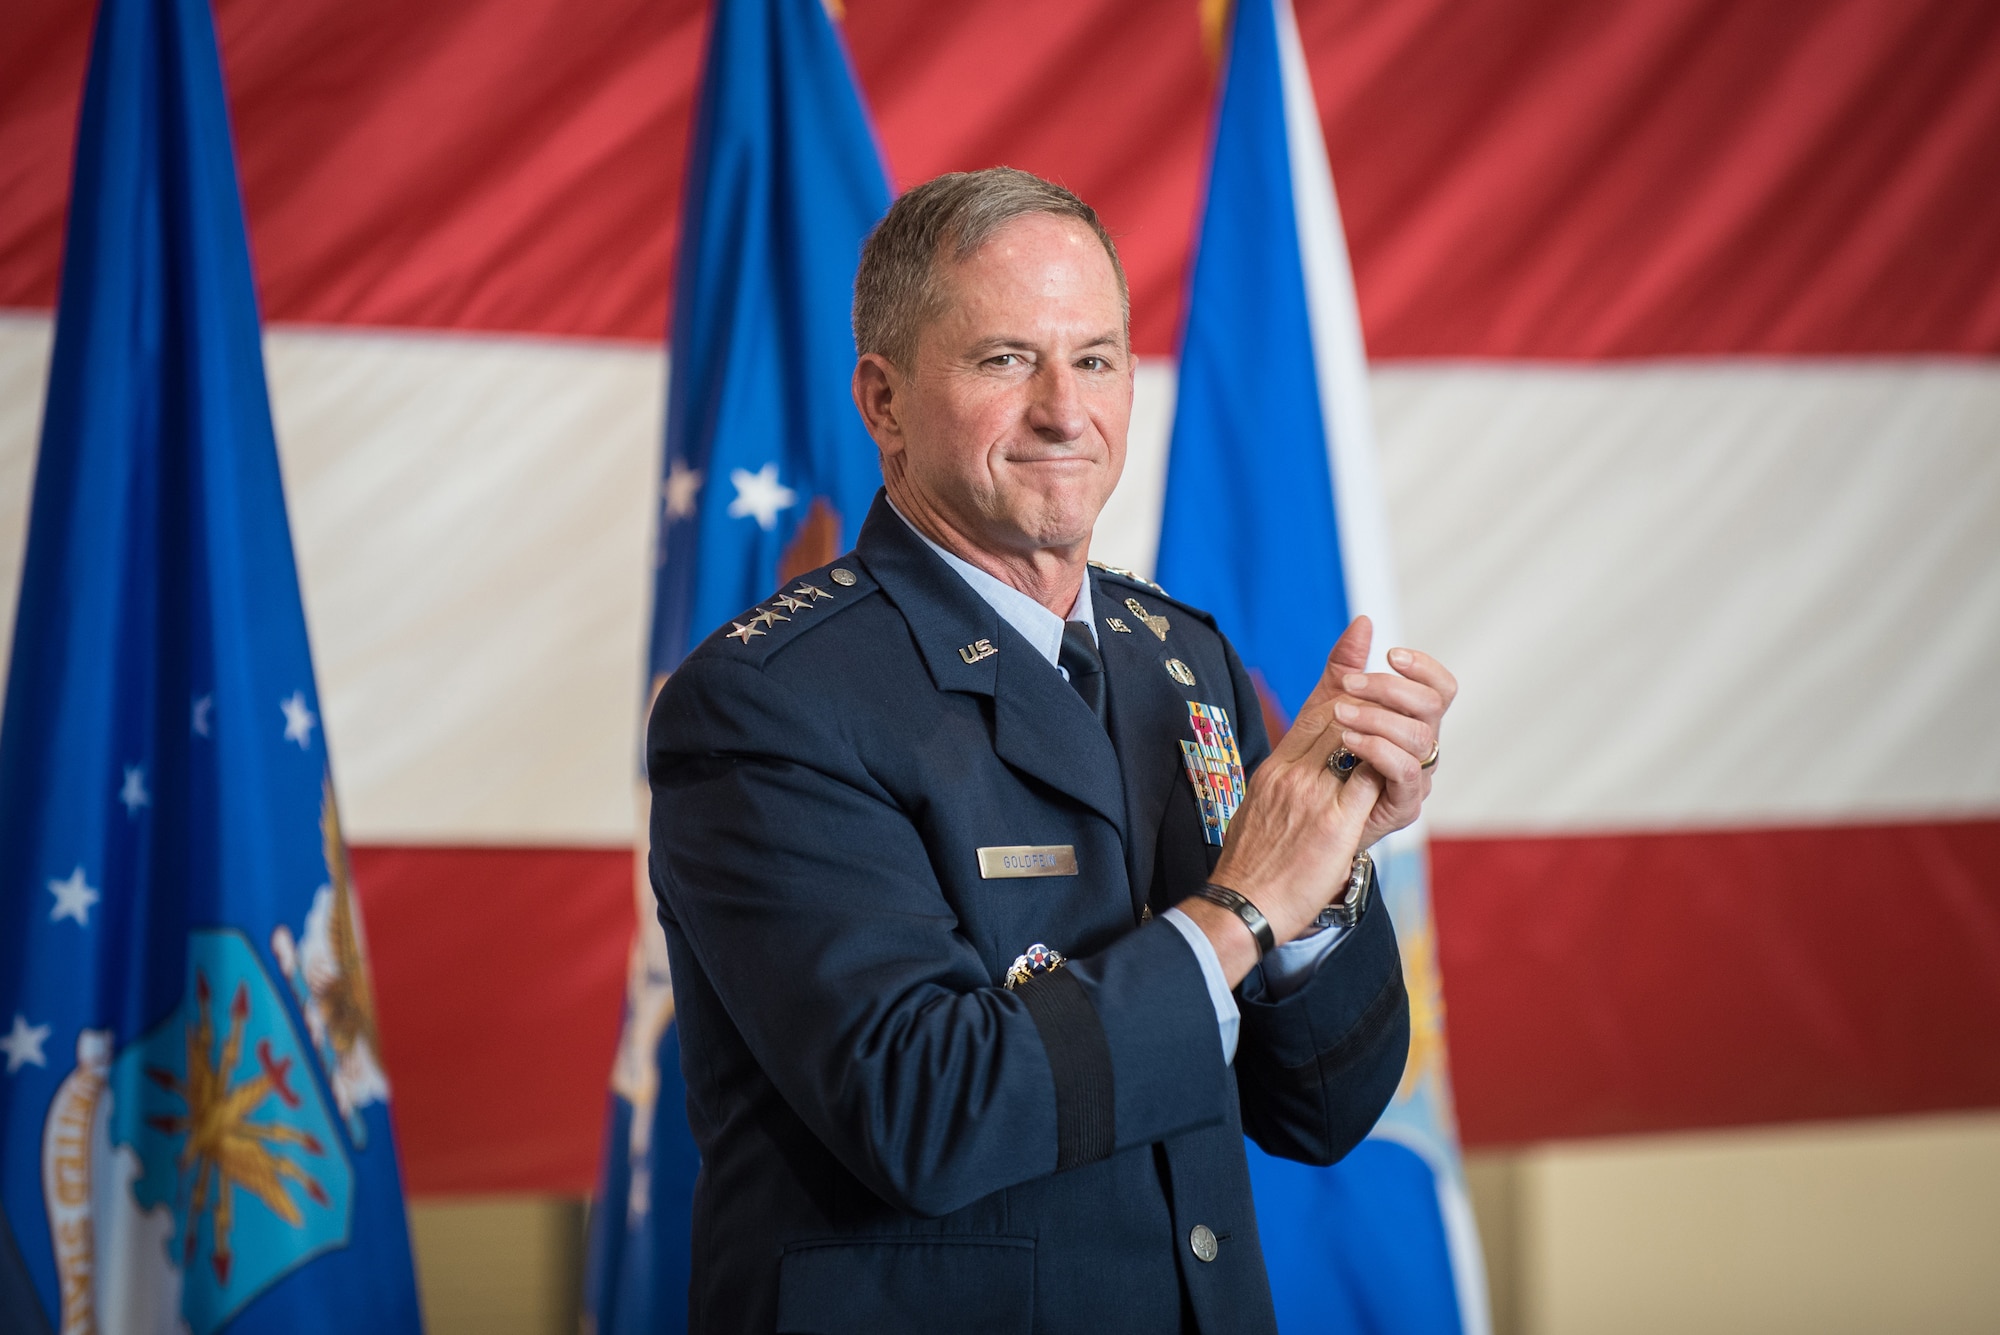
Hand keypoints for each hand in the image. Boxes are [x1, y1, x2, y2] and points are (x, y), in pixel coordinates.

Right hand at [1183, 623, 1388, 984]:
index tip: (1360, 636)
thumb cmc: (1251, 864)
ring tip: (1406, 728)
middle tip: (1399, 670)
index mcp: (1274, 769)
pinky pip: (1370, 779)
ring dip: (1386, 729)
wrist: (1240, 905)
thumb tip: (1301, 765)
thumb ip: (1286, 779)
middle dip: (1371, 690)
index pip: (1313, 709)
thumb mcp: (1260, 808)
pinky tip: (1407, 761)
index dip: (1340, 671)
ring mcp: (1311, 796)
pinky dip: (1389, 765)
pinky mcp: (1332, 823)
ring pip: (1357, 737)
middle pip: (1337, 713)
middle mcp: (1290, 774)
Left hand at [1322, 617, 1456, 848]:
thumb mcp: (1325, 707)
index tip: (1391, 654)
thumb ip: (1344, 667)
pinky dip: (1379, 749)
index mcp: (1412, 721)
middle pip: (1432, 706)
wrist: (1303, 823)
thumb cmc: (1321, 763)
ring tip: (1339, 714)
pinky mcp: (1403, 806)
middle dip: (1390, 688)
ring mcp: (1417, 778)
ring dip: (1378, 716)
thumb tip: (1364, 622)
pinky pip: (1406, 771)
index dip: (1424, 667)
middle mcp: (1422, 748)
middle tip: (1349, 684)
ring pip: (1420, 736)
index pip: (1440, 688)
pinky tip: (1349, 740)